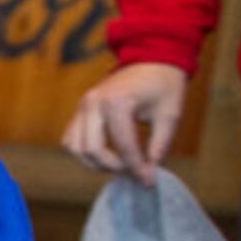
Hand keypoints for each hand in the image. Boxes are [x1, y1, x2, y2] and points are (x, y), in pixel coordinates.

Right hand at [62, 62, 189, 174]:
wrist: (151, 59)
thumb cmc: (164, 86)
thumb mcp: (169, 117)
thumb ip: (158, 147)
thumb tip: (148, 175)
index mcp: (118, 102)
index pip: (123, 146)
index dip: (136, 168)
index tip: (147, 181)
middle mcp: (94, 103)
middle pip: (93, 149)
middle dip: (113, 167)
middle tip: (132, 172)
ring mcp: (83, 105)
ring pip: (76, 147)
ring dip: (94, 162)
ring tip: (116, 165)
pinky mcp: (79, 109)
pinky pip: (71, 139)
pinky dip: (84, 152)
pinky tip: (104, 154)